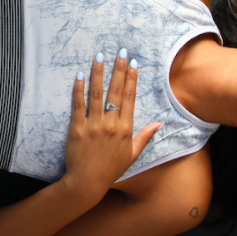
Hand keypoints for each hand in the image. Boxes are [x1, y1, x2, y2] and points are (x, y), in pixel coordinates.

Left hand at [64, 50, 161, 194]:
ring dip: (99, 74)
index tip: (133, 63)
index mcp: (125, 129)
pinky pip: (78, 106)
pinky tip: (80, 75)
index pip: (129, 98)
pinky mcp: (77, 129)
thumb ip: (145, 136)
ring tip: (100, 57)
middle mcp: (111, 125)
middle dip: (119, 70)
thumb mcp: (132, 154)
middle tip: (120, 52)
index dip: (131, 79)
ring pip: (97, 95)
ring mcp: (94, 126)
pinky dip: (79, 90)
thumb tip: (159, 123)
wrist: (87, 183)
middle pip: (115, 92)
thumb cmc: (110, 170)